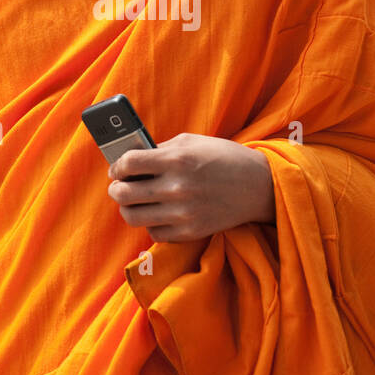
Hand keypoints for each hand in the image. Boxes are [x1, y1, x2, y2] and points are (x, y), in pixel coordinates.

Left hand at [107, 132, 274, 242]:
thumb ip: (160, 149)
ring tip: (134, 201)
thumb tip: (131, 159)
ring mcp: (183, 212)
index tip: (117, 168)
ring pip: (134, 217)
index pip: (128, 163)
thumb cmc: (224, 158)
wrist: (259, 185)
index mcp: (177, 159)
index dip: (117, 166)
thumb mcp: (192, 142)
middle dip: (116, 189)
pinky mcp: (191, 231)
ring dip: (128, 208)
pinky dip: (151, 223)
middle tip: (119, 186)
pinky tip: (157, 213)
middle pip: (124, 194)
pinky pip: (154, 233)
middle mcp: (177, 187)